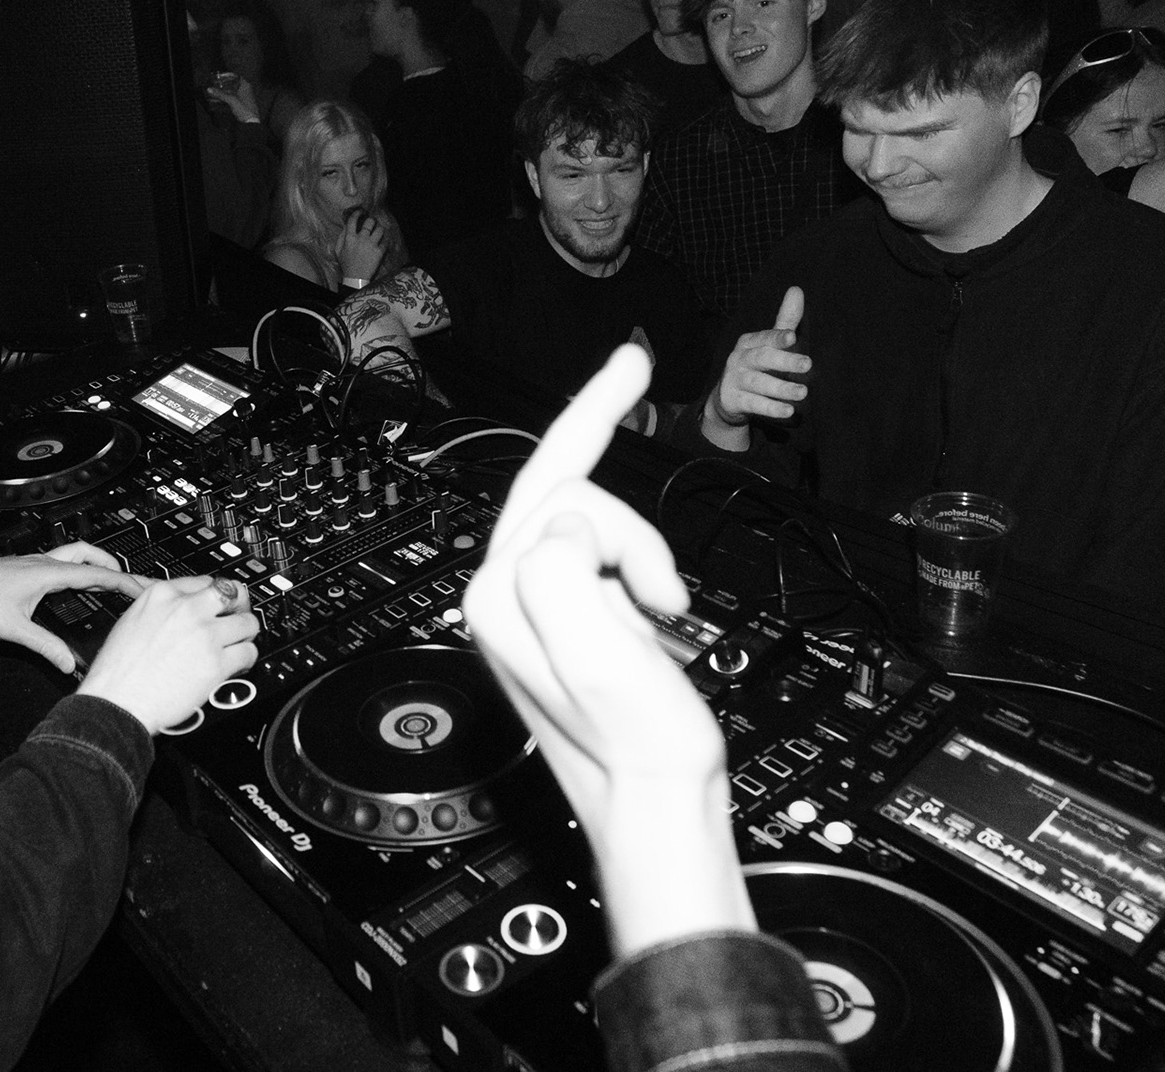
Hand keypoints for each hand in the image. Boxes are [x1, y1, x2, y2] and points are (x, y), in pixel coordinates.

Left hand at [0, 544, 151, 674]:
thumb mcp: (13, 628)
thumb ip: (44, 646)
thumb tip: (68, 662)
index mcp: (46, 572)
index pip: (96, 574)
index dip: (123, 581)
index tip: (143, 587)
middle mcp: (41, 563)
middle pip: (86, 554)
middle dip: (111, 564)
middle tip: (128, 579)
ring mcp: (30, 565)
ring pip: (70, 556)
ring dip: (91, 563)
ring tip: (104, 578)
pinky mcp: (20, 570)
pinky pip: (56, 564)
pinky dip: (72, 571)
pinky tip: (68, 587)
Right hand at [78, 575, 259, 730]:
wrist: (116, 701)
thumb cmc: (117, 670)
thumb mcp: (132, 621)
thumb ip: (161, 610)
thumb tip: (181, 612)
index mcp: (162, 594)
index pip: (205, 581)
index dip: (216, 597)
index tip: (220, 605)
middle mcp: (186, 609)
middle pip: (232, 594)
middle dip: (239, 607)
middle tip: (237, 618)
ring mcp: (204, 634)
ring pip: (247, 623)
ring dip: (246, 634)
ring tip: (238, 645)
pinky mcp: (216, 663)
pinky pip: (248, 652)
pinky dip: (247, 659)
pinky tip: (237, 665)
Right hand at [205, 75, 261, 124]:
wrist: (250, 122)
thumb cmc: (245, 109)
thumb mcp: (231, 100)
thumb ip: (220, 94)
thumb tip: (210, 89)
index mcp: (246, 86)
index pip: (237, 76)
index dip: (229, 75)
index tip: (221, 76)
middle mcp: (247, 91)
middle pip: (234, 84)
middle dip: (225, 84)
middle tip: (217, 84)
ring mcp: (245, 98)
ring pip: (234, 92)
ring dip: (225, 92)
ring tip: (216, 92)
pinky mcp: (243, 105)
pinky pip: (234, 99)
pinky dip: (227, 99)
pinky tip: (221, 100)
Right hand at [336, 211, 391, 281]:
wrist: (356, 277)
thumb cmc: (346, 264)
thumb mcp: (338, 250)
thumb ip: (341, 236)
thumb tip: (346, 226)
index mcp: (350, 238)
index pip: (353, 220)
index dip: (358, 213)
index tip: (361, 212)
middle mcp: (361, 239)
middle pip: (370, 222)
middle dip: (372, 220)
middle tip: (372, 222)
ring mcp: (371, 245)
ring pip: (380, 230)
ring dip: (380, 229)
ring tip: (378, 231)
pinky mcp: (379, 252)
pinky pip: (386, 242)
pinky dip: (384, 242)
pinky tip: (382, 243)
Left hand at [465, 346, 751, 954]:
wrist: (655, 802)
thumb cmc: (633, 742)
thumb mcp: (595, 648)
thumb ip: (562, 562)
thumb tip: (570, 522)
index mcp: (502, 592)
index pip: (549, 480)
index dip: (594, 410)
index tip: (633, 362)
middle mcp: (503, 594)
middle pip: (573, 498)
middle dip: (632, 533)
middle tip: (662, 591)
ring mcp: (532, 607)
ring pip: (597, 526)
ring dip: (642, 560)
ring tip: (658, 620)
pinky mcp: (563, 618)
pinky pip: (603, 557)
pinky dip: (641, 572)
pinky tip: (650, 615)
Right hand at [704, 286, 807, 444]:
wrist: (727, 398)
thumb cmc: (757, 366)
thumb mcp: (770, 344)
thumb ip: (785, 321)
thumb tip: (797, 289)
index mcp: (749, 342)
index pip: (765, 338)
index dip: (778, 337)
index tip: (792, 336)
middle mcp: (739, 358)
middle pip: (762, 358)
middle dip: (784, 361)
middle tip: (808, 364)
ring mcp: (733, 379)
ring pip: (758, 383)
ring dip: (781, 388)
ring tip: (803, 393)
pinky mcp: (732, 399)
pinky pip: (753, 404)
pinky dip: (770, 408)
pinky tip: (788, 411)